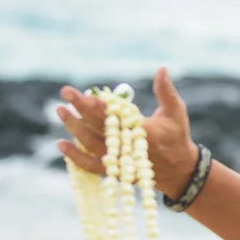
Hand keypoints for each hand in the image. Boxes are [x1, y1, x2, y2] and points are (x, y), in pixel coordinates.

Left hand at [55, 67, 198, 197]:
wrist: (179, 171)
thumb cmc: (177, 137)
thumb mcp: (176, 112)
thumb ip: (166, 91)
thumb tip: (160, 68)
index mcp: (144, 131)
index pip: (114, 115)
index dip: (96, 104)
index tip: (82, 93)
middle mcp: (128, 147)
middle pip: (98, 126)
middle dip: (80, 109)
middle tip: (65, 93)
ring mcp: (120, 161)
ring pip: (90, 144)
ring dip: (73, 127)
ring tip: (60, 111)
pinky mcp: (115, 171)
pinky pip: (90, 165)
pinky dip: (75, 156)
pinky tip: (61, 143)